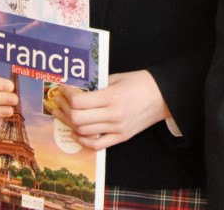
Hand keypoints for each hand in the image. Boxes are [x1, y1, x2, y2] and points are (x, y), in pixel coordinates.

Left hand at [52, 70, 169, 149]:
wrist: (164, 96)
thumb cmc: (142, 83)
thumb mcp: (119, 78)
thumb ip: (98, 85)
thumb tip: (78, 90)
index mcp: (113, 97)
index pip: (79, 101)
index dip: (67, 95)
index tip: (62, 89)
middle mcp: (113, 115)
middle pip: (77, 118)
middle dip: (63, 109)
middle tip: (59, 101)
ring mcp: (117, 128)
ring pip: (83, 132)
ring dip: (69, 123)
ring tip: (64, 114)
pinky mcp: (122, 137)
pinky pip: (96, 144)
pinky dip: (82, 140)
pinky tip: (77, 132)